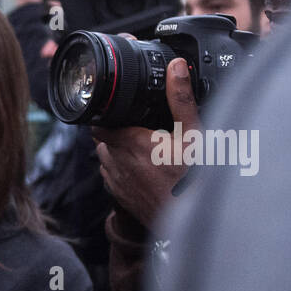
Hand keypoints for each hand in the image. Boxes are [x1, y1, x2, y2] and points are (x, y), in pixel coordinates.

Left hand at [92, 57, 200, 228]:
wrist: (188, 221)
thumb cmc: (192, 181)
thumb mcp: (193, 135)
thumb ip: (181, 99)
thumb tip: (176, 68)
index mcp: (129, 142)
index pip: (97, 120)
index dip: (103, 110)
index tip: (115, 103)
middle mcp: (116, 161)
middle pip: (102, 136)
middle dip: (115, 126)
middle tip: (137, 121)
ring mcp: (115, 181)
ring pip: (106, 155)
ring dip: (117, 147)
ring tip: (142, 141)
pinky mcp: (119, 195)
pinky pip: (112, 174)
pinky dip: (121, 166)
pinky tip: (142, 165)